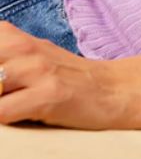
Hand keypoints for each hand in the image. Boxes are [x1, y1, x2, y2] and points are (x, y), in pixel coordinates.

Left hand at [0, 22, 121, 128]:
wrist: (112, 89)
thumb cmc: (63, 78)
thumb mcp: (26, 57)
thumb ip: (1, 57)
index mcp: (10, 37)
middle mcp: (22, 49)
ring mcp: (37, 71)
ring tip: (2, 101)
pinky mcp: (48, 96)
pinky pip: (2, 111)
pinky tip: (5, 120)